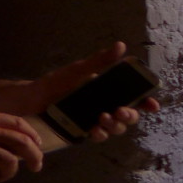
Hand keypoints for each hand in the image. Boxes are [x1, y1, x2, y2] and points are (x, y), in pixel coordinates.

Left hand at [31, 41, 159, 142]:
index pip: (135, 97)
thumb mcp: (79, 70)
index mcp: (109, 91)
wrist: (31, 100)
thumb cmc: (55, 83)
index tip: (152, 105)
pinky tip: (94, 130)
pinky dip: (100, 134)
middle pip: (129, 115)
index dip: (147, 102)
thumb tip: (121, 45)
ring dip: (115, 125)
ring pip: (117, 128)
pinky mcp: (84, 131)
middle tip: (120, 111)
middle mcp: (106, 106)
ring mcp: (96, 120)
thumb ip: (101, 61)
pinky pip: (99, 136)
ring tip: (103, 118)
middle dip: (130, 115)